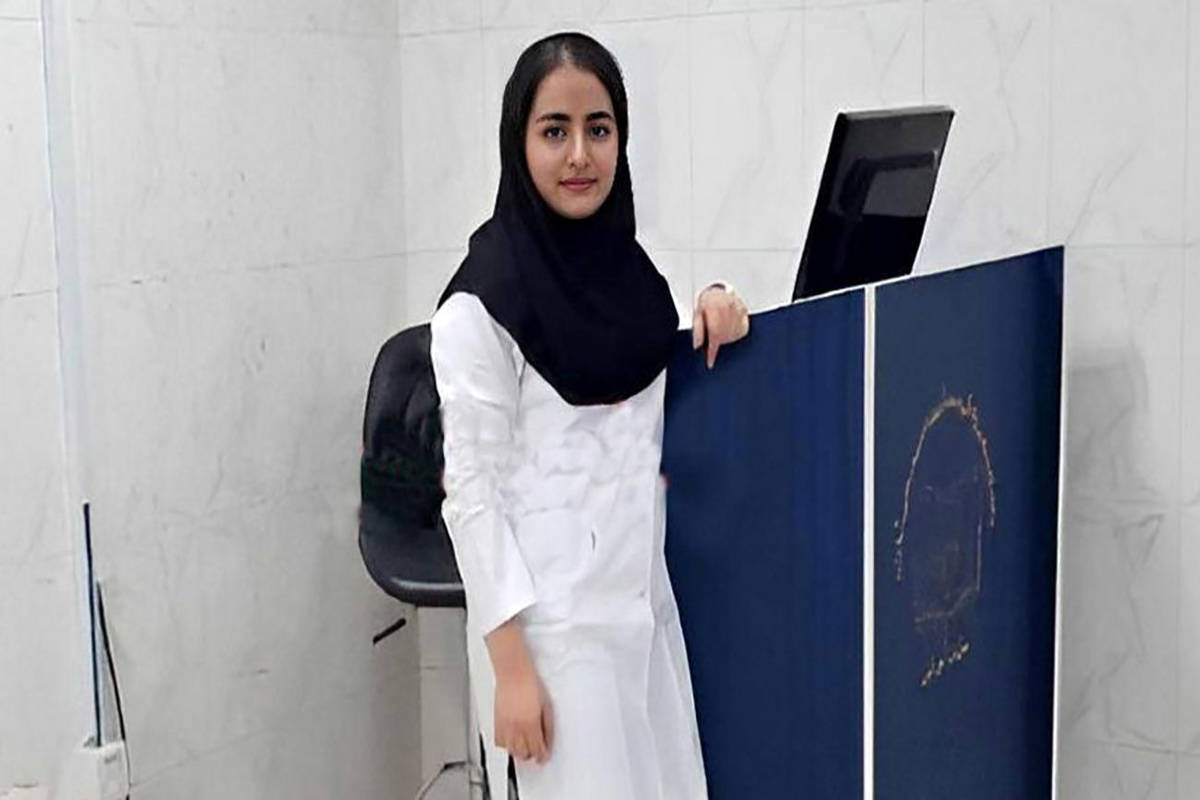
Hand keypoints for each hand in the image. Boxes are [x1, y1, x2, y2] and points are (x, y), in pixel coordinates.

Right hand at [486, 620, 554, 763]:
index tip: (544, 756)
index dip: (542, 756)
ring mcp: (505, 725)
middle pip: (522, 754)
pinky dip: (505, 744)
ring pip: (510, 750)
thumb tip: (548, 740)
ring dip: (518, 751)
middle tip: (535, 751)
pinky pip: (499, 741)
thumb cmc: (530, 683)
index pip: (537, 750)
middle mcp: (516, 727)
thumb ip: (547, 726)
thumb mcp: (547, 706)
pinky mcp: (497, 721)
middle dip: (530, 755)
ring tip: (524, 746)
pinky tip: (511, 739)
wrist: (513, 672)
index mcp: (531, 724)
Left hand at [692, 284, 749, 368]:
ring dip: (725, 338)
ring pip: (733, 335)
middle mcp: (728, 307)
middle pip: (724, 336)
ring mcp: (738, 309)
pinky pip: (741, 330)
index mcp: (714, 306)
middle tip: (712, 341)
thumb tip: (697, 345)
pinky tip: (728, 328)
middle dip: (717, 342)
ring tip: (718, 330)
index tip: (710, 362)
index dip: (712, 351)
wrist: (718, 291)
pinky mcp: (745, 312)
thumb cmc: (706, 302)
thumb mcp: (696, 313)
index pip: (714, 333)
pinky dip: (733, 334)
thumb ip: (697, 329)